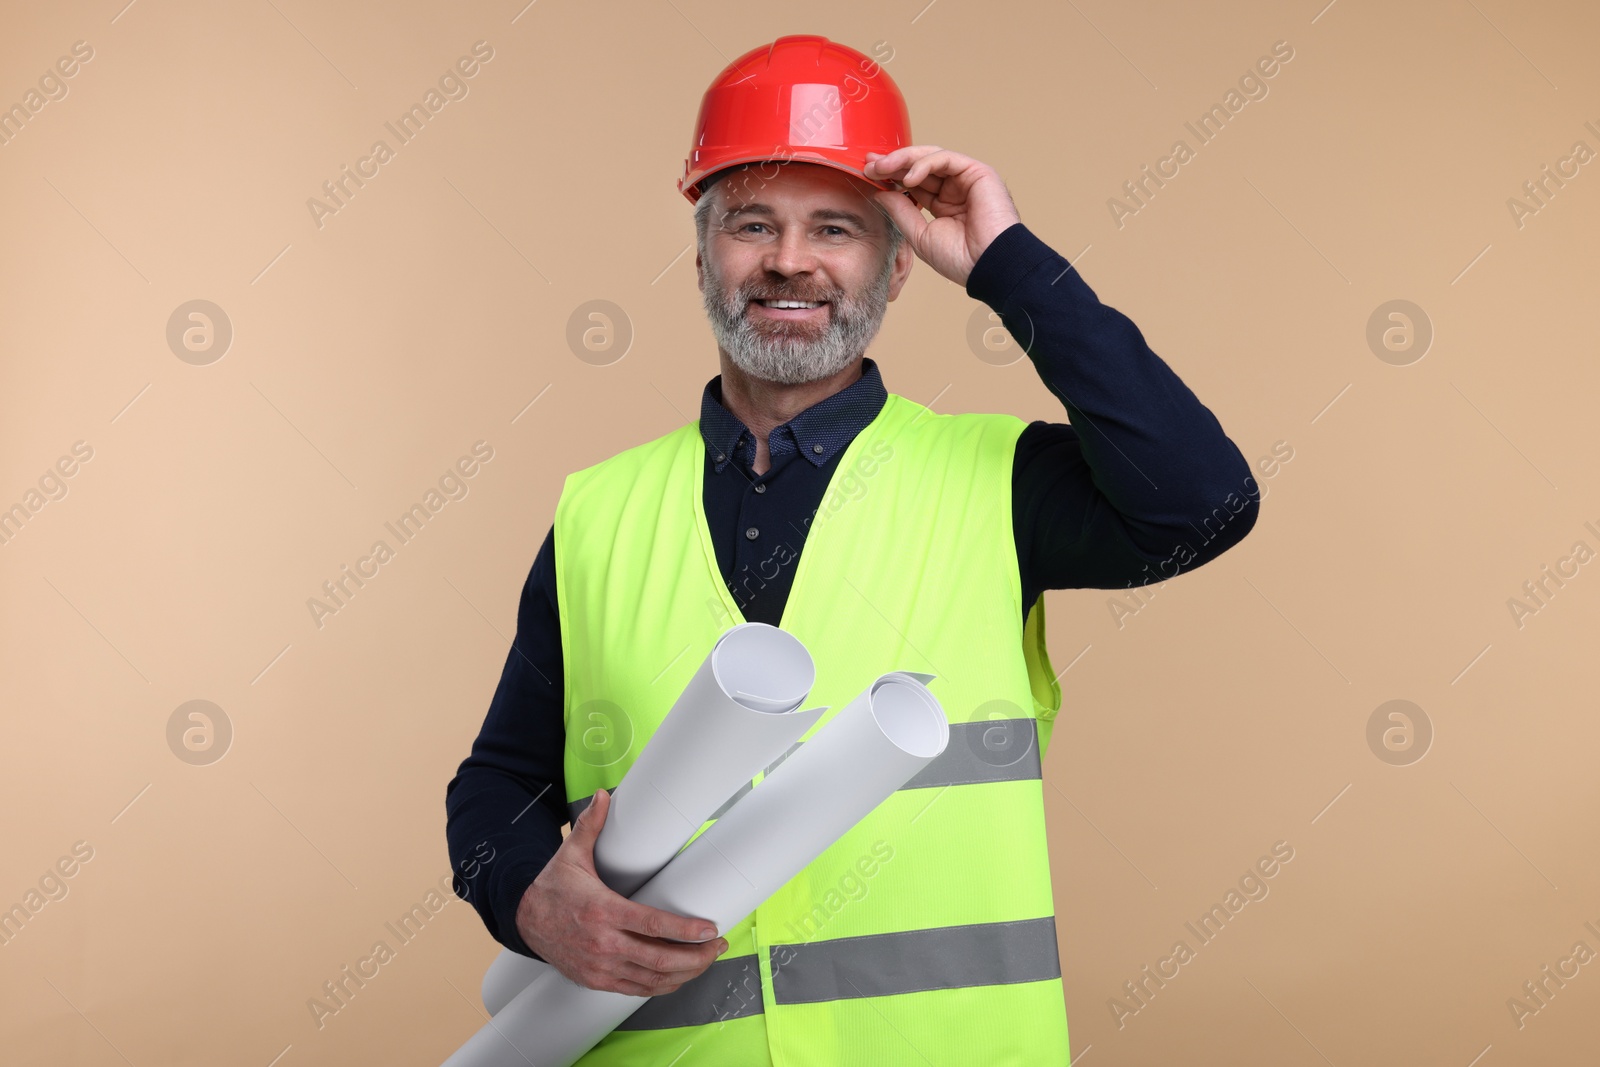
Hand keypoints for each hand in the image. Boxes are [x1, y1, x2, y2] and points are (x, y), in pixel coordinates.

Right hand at [515, 787, 727, 995]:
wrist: (523, 920)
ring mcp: (600, 966)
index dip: (685, 931)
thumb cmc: (552, 889)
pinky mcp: (596, 980)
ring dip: (684, 974)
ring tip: (705, 961)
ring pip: (651, 979)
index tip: (709, 929)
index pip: (652, 925)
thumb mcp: (570, 855)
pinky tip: (678, 977)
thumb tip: (603, 796)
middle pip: (658, 958)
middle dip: (695, 957)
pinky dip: (661, 986)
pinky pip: (636, 989)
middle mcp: (602, 943)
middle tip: (716, 946)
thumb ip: (591, 826)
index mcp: (602, 911)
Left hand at [863, 146, 1020, 287]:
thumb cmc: (961, 259)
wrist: (987, 267)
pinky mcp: (978, 172)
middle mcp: (955, 189)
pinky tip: (908, 177)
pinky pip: (946, 159)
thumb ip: (901, 212)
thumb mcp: (920, 235)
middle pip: (920, 166)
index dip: (891, 176)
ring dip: (903, 160)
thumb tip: (879, 193)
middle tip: (869, 164)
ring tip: (882, 168)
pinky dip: (924, 164)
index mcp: (944, 204)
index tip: (868, 173)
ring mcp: (967, 179)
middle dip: (892, 163)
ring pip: (931, 157)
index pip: (914, 182)